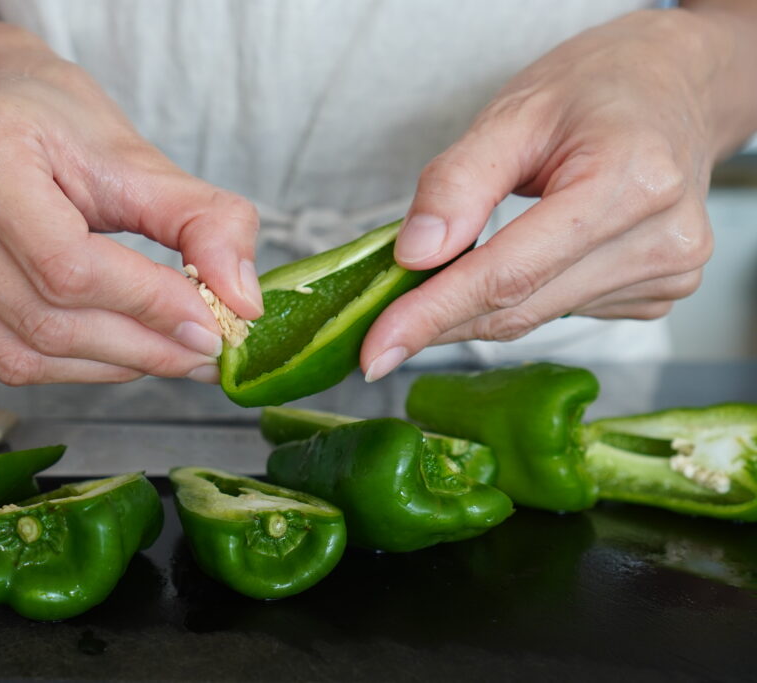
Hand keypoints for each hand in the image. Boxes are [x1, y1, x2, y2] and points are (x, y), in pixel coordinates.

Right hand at [0, 57, 262, 384]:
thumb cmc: (53, 124)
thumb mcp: (137, 157)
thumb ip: (202, 223)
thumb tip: (239, 300)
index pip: (67, 264)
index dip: (148, 306)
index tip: (212, 326)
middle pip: (46, 320)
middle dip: (141, 348)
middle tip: (201, 351)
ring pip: (23, 354)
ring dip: (110, 365)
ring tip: (165, 350)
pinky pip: (2, 356)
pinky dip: (71, 365)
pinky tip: (112, 345)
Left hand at [361, 8, 752, 380]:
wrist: (675, 88)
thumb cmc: (597, 89)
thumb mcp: (515, 112)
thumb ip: (457, 183)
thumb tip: (415, 255)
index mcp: (631, 180)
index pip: (511, 274)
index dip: (434, 314)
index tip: (376, 348)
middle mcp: (662, 238)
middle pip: (520, 307)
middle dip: (440, 319)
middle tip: (378, 327)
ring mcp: (668, 274)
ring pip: (536, 317)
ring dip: (475, 308)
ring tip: (449, 271)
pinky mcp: (658, 294)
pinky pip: (561, 312)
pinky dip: (519, 298)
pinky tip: (517, 262)